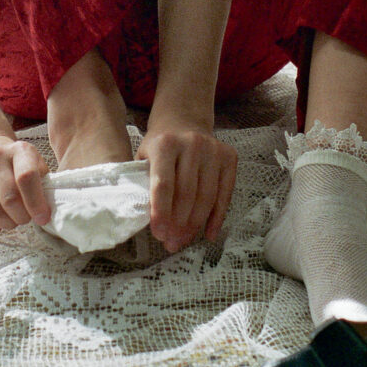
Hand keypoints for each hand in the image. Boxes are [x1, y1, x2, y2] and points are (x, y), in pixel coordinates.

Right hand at [0, 135, 51, 240]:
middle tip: (28, 217)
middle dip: (23, 217)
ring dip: (8, 224)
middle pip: (10, 199)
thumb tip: (51, 210)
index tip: (43, 217)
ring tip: (13, 220)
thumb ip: (45, 183)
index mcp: (18, 151)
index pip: (26, 177)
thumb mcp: (36, 163)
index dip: (36, 203)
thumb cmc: (18, 164)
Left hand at [136, 117, 236, 252]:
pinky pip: (225, 194)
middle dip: (178, 224)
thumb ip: (141, 181)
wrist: (184, 122)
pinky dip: (217, 217)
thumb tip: (137, 219)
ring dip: (195, 225)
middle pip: (187, 194)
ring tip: (183, 240)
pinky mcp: (229, 157)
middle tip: (171, 243)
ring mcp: (213, 150)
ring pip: (207, 197)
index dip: (161, 212)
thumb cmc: (160, 147)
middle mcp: (192, 144)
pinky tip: (208, 234)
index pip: (163, 184)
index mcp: (165, 143)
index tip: (159, 234)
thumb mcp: (144, 156)